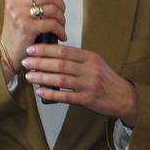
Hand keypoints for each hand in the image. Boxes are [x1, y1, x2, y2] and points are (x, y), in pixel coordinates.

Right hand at [0, 0, 66, 77]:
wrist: (8, 52)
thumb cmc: (18, 30)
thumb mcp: (27, 9)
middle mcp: (15, 2)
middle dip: (60, 4)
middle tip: (61, 13)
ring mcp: (19, 14)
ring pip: (52, 8)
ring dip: (61, 18)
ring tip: (61, 25)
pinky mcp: (26, 27)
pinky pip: (51, 24)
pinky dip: (60, 30)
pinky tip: (61, 35)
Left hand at [21, 43, 138, 123]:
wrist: (123, 97)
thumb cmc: (106, 79)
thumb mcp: (95, 63)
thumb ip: (77, 59)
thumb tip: (53, 54)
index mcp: (90, 57)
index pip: (64, 51)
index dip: (45, 50)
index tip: (31, 49)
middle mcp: (89, 69)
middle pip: (60, 64)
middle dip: (40, 62)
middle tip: (25, 61)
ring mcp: (88, 85)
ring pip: (60, 79)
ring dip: (42, 77)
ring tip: (29, 76)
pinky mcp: (87, 100)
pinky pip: (65, 96)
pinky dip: (51, 93)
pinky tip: (40, 91)